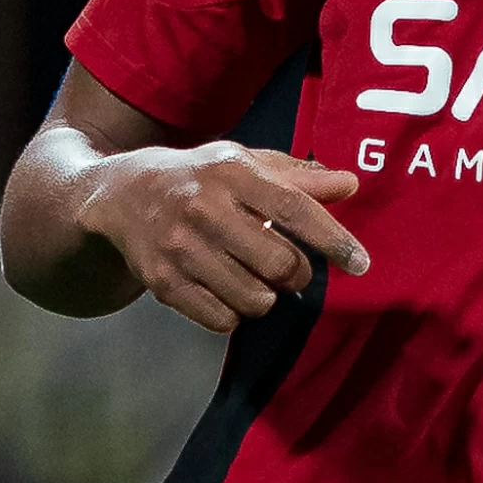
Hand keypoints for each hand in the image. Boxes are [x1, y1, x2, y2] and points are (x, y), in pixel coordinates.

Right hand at [77, 144, 367, 334]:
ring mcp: (180, 247)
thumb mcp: (245, 164)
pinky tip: (226, 289)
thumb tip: (350, 185)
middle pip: (280, 264)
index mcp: (231, 173)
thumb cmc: (201, 178)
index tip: (361, 264)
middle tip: (288, 267)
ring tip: (253, 276)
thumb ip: (299, 177)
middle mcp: (203, 208)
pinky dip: (235, 312)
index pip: (294, 209)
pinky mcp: (162, 282)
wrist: (121, 194)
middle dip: (296, 274)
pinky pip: (223, 319)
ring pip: (255, 299)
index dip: (333, 240)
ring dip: (266, 296)